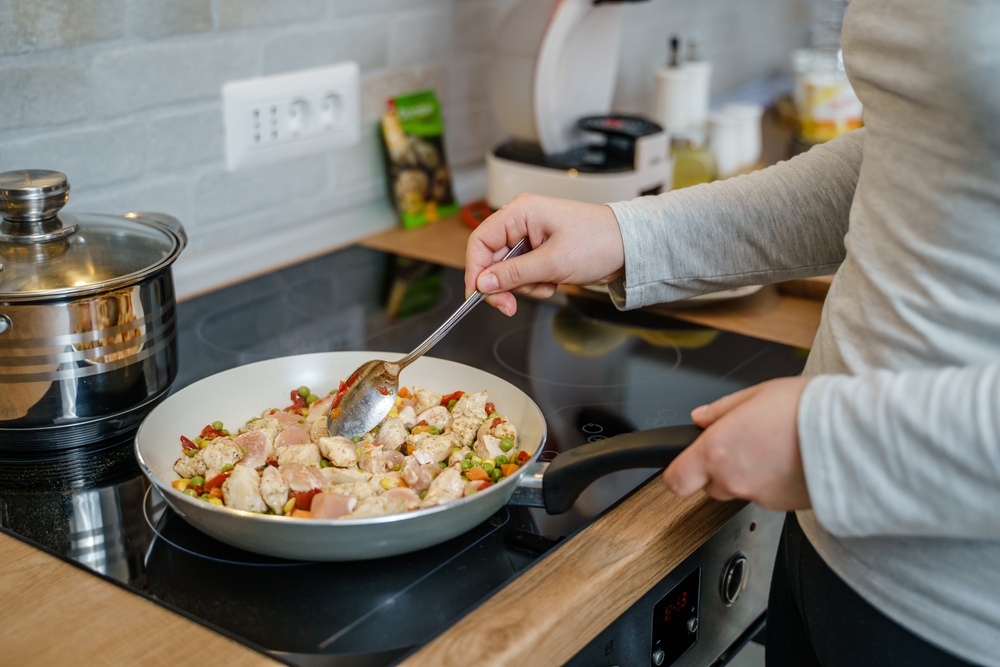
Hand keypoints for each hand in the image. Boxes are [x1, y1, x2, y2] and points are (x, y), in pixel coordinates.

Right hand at [464, 193, 624, 315]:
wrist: (629, 248)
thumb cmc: (599, 242)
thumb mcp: (553, 262)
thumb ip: (514, 274)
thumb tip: (483, 283)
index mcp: (520, 212)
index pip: (480, 241)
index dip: (475, 270)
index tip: (478, 295)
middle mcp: (521, 222)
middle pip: (491, 259)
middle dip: (503, 285)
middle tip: (510, 306)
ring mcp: (530, 238)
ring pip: (507, 271)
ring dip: (523, 286)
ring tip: (548, 283)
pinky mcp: (540, 253)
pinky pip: (523, 275)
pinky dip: (535, 285)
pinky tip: (554, 281)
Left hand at [663, 376, 813, 510]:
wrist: (853, 435)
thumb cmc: (807, 409)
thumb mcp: (756, 393)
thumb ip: (721, 410)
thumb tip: (701, 418)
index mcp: (718, 451)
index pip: (676, 480)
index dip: (677, 472)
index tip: (682, 464)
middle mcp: (734, 480)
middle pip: (709, 485)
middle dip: (718, 468)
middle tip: (743, 444)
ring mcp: (760, 497)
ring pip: (740, 490)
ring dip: (747, 475)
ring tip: (772, 448)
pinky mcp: (784, 507)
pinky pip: (767, 496)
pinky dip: (772, 483)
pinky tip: (789, 460)